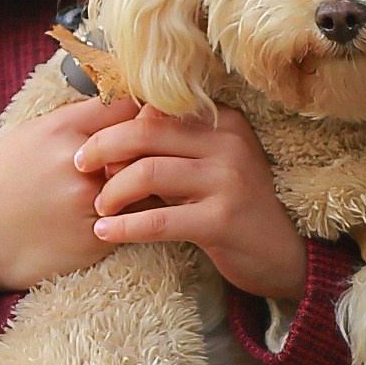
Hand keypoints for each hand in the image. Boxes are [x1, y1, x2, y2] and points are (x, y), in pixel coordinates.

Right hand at [0, 93, 132, 302]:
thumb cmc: (8, 181)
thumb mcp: (31, 134)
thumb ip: (75, 118)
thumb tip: (119, 98)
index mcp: (60, 129)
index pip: (124, 104)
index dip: (139, 110)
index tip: (142, 119)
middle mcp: (77, 162)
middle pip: (143, 142)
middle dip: (150, 147)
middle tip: (152, 151)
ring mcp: (89, 201)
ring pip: (149, 181)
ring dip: (150, 181)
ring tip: (142, 182)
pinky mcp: (99, 236)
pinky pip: (141, 217)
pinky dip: (141, 212)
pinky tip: (127, 210)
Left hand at [79, 103, 307, 303]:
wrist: (285, 254)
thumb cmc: (236, 210)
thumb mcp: (210, 169)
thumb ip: (173, 152)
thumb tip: (112, 145)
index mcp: (223, 122)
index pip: (156, 110)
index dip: (117, 125)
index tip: (94, 145)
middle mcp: (227, 143)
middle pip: (146, 131)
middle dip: (103, 147)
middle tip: (80, 167)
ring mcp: (227, 180)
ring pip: (147, 172)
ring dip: (112, 192)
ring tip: (99, 208)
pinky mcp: (221, 220)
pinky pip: (159, 220)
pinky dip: (125, 227)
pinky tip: (105, 233)